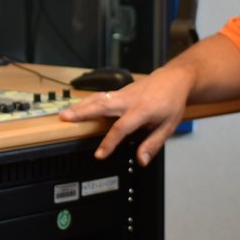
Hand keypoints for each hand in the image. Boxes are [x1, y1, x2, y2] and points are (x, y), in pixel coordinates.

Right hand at [59, 65, 190, 164]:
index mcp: (143, 110)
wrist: (174, 78)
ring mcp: (124, 93)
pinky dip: (88, 101)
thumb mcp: (168, 126)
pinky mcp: (121, 90)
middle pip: (103, 105)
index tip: (100, 154)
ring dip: (81, 105)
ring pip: (99, 98)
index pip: (122, 127)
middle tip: (65, 119)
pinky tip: (78, 108)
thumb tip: (141, 160)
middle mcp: (130, 99)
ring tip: (64, 114)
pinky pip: (102, 95)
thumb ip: (153, 144)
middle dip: (83, 112)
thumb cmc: (172, 102)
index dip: (110, 141)